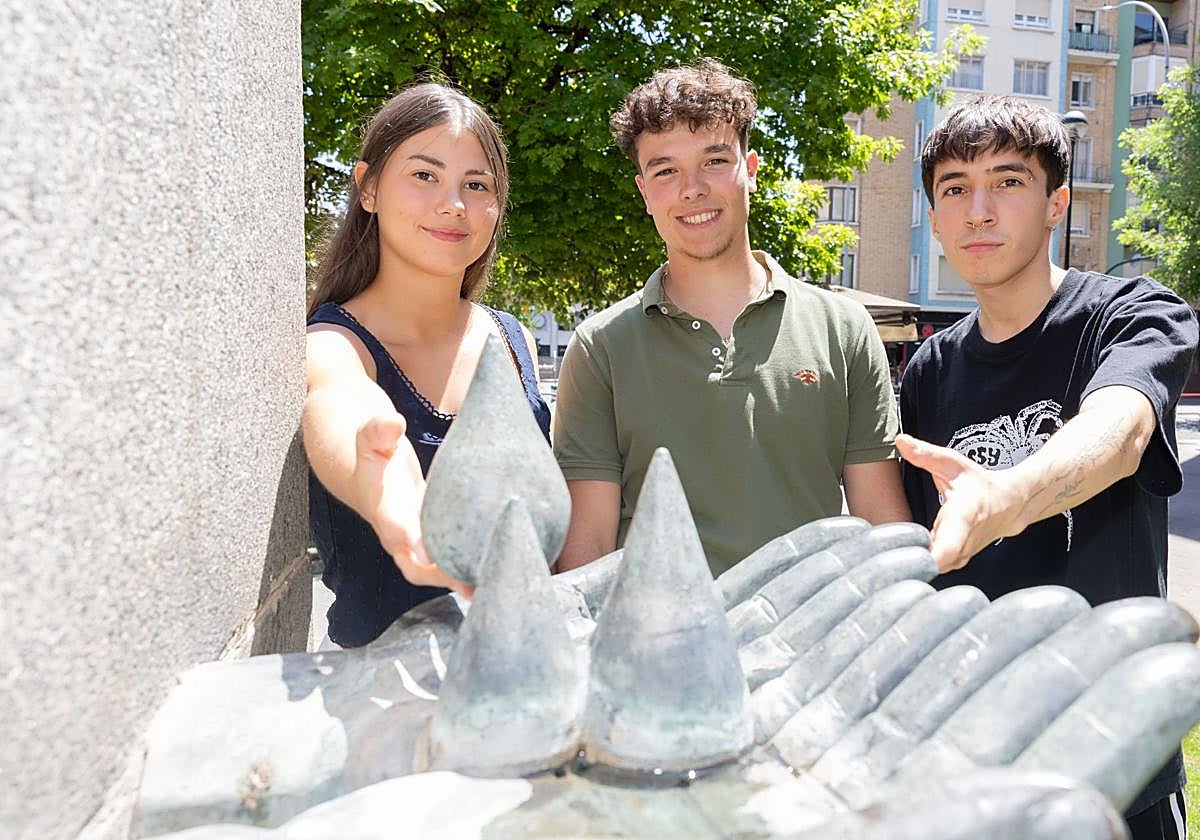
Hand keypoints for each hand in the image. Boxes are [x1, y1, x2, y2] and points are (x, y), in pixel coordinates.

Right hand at [354, 415, 474, 597]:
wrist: (374, 474)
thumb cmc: (376, 454)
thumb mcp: (371, 437)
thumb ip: (378, 430)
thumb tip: (394, 423)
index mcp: (384, 509)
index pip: (395, 528)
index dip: (409, 540)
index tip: (426, 551)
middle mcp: (399, 535)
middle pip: (415, 567)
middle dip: (441, 576)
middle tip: (470, 581)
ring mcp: (417, 544)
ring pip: (435, 574)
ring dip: (461, 580)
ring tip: (492, 582)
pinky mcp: (434, 544)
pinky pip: (449, 565)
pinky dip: (470, 571)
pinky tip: (499, 570)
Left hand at [895, 433, 1025, 572]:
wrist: (1010, 505)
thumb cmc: (979, 483)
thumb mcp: (953, 463)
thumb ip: (925, 454)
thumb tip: (899, 440)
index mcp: (963, 515)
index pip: (949, 546)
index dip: (931, 557)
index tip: (910, 557)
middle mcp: (965, 540)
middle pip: (937, 563)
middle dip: (913, 562)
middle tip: (889, 555)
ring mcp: (963, 554)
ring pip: (936, 568)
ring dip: (916, 562)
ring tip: (896, 550)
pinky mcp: (958, 560)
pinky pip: (937, 566)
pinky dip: (922, 562)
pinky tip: (908, 551)